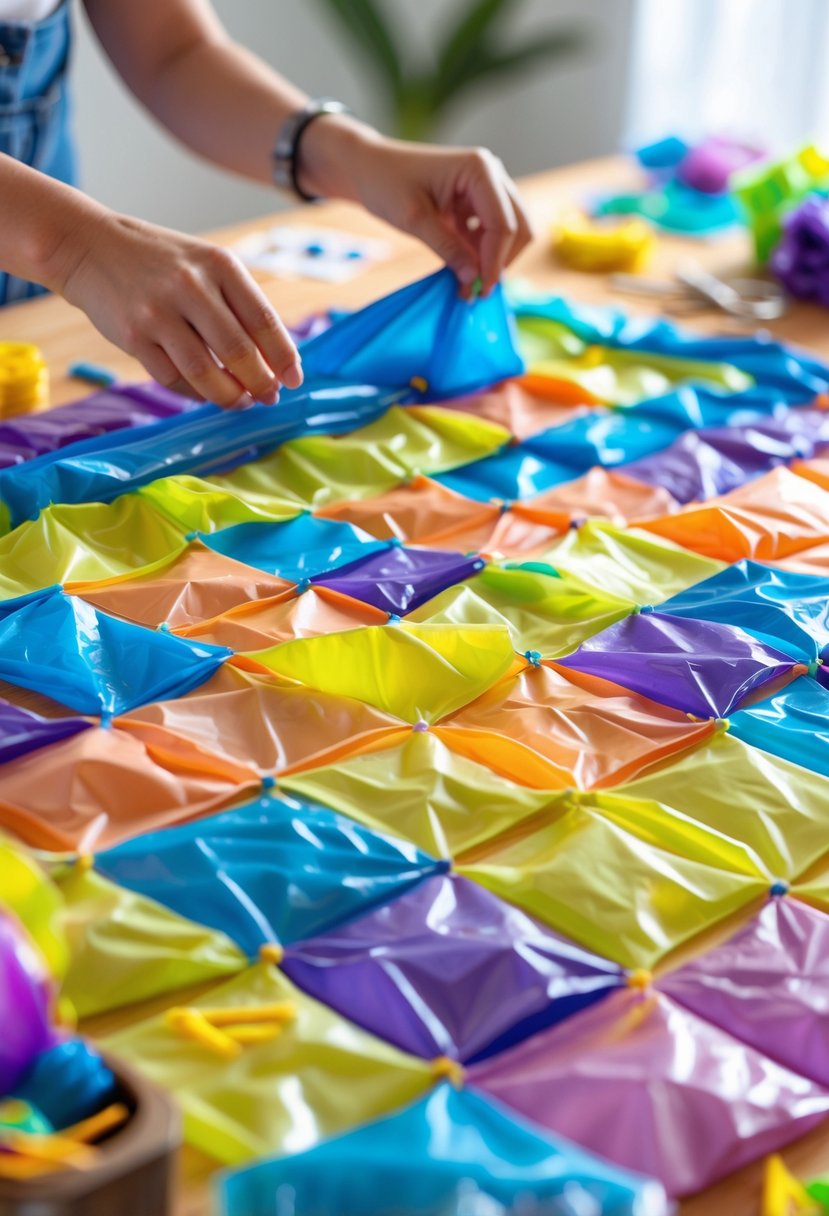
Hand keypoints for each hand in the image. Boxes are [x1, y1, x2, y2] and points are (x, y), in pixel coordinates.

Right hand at [55, 211, 301, 405]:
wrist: (91, 247)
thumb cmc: (162, 262)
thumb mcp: (206, 266)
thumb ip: (239, 306)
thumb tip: (275, 361)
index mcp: (220, 265)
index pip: (264, 321)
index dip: (284, 358)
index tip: (294, 381)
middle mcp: (190, 286)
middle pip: (239, 352)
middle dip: (260, 383)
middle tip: (269, 397)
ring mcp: (159, 313)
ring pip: (206, 373)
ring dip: (229, 396)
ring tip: (241, 401)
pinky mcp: (133, 337)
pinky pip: (173, 379)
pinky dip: (195, 393)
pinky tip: (205, 393)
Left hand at [302, 121, 532, 296]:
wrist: (369, 167)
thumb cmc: (385, 183)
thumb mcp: (414, 219)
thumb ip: (447, 248)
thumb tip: (474, 279)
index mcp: (479, 170)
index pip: (503, 224)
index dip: (495, 261)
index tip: (480, 290)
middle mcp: (491, 175)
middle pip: (518, 227)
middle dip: (501, 262)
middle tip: (478, 292)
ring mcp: (487, 189)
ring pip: (510, 233)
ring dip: (493, 262)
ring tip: (468, 289)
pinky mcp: (477, 204)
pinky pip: (491, 235)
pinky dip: (481, 256)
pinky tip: (464, 276)